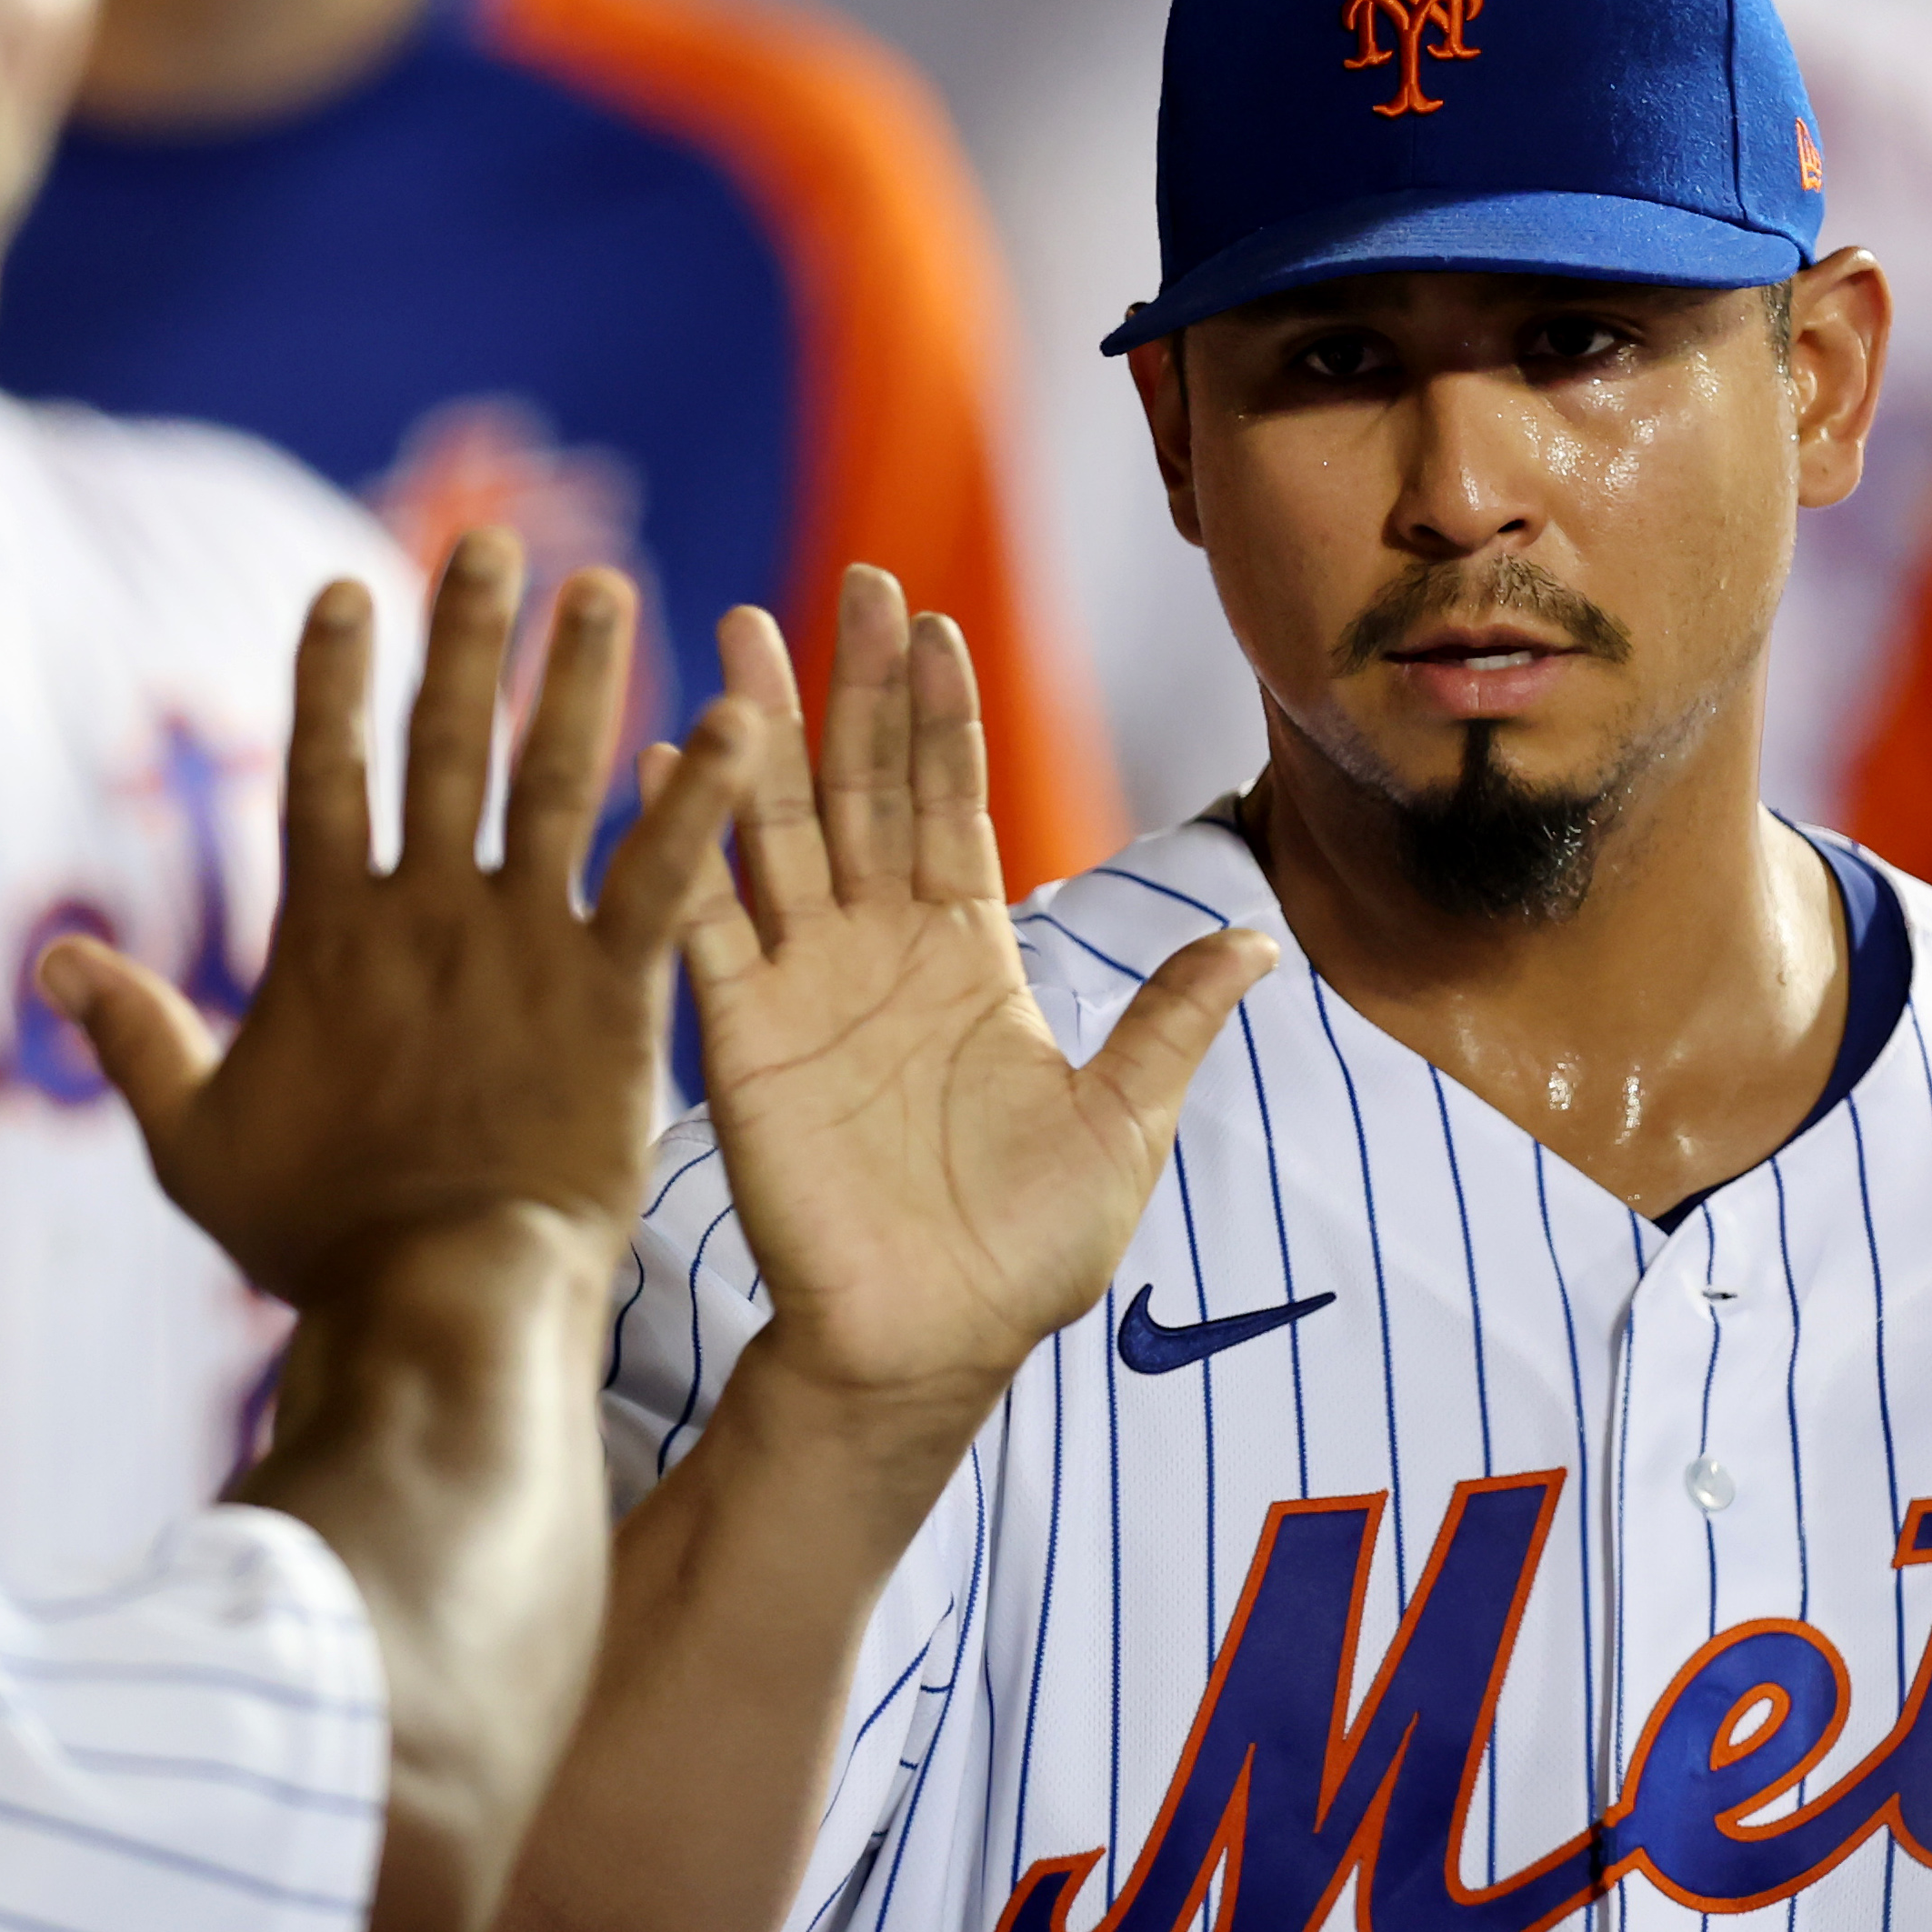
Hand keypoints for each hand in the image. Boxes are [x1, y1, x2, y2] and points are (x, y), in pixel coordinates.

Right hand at [42, 530, 759, 1307]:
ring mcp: (525, 947)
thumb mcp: (195, 1140)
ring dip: (579, 678)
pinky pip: (667, 874)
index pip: (323, 773)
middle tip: (495, 543)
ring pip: (556, 781)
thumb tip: (54, 959)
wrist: (441, 1303)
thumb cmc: (315, 1240)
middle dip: (466, 637)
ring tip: (604, 586)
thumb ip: (137, 1035)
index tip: (345, 588)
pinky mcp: (615, 997)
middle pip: (447, 745)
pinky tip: (742, 724)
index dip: (331, 679)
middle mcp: (428, 915)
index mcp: (326, 937)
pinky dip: (701, 797)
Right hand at [660, 569, 1274, 1443]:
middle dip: (858, 687)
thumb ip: (1170, 1025)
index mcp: (967, 956)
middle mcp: (879, 950)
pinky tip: (670, 764)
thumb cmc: (1026, 1250)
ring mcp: (805, 985)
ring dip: (763, 734)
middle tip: (854, 583)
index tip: (936, 625)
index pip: (952, 805)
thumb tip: (1261, 942)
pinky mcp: (743, 1038)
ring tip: (746, 632)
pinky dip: (687, 844)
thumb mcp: (1123, 1127)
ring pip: (782, 830)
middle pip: (864, 787)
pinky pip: (710, 924)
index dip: (942, 719)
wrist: (928, 1347)